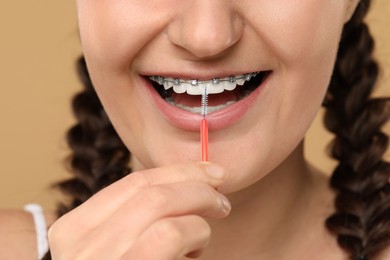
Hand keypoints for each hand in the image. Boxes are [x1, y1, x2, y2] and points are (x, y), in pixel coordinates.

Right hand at [48, 162, 229, 258]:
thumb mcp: (116, 245)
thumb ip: (138, 217)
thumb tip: (188, 181)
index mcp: (75, 230)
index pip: (134, 183)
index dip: (179, 171)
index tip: (210, 171)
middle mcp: (83, 249)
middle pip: (154, 194)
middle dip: (198, 187)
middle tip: (222, 198)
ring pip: (167, 217)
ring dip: (199, 221)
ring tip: (203, 237)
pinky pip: (173, 239)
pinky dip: (195, 240)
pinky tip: (195, 255)